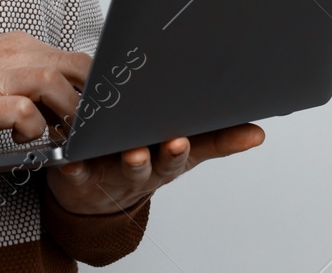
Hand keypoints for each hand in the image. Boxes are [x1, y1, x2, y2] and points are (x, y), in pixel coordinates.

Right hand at [0, 31, 89, 145]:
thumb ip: (25, 74)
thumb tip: (59, 96)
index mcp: (18, 46)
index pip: (75, 58)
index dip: (93, 86)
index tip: (94, 109)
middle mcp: (13, 56)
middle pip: (76, 67)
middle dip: (89, 99)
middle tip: (84, 125)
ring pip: (55, 84)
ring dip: (65, 114)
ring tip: (58, 134)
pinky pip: (24, 112)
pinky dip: (33, 129)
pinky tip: (22, 139)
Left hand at [45, 123, 264, 215]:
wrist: (94, 198)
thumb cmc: (141, 162)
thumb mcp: (183, 154)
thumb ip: (218, 140)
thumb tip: (258, 133)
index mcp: (167, 159)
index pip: (188, 154)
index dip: (194, 149)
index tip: (194, 138)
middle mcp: (144, 169)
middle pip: (159, 164)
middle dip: (168, 156)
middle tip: (176, 143)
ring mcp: (113, 174)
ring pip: (125, 169)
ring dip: (132, 161)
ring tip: (134, 152)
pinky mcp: (81, 176)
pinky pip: (78, 172)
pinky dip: (76, 165)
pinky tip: (73, 158)